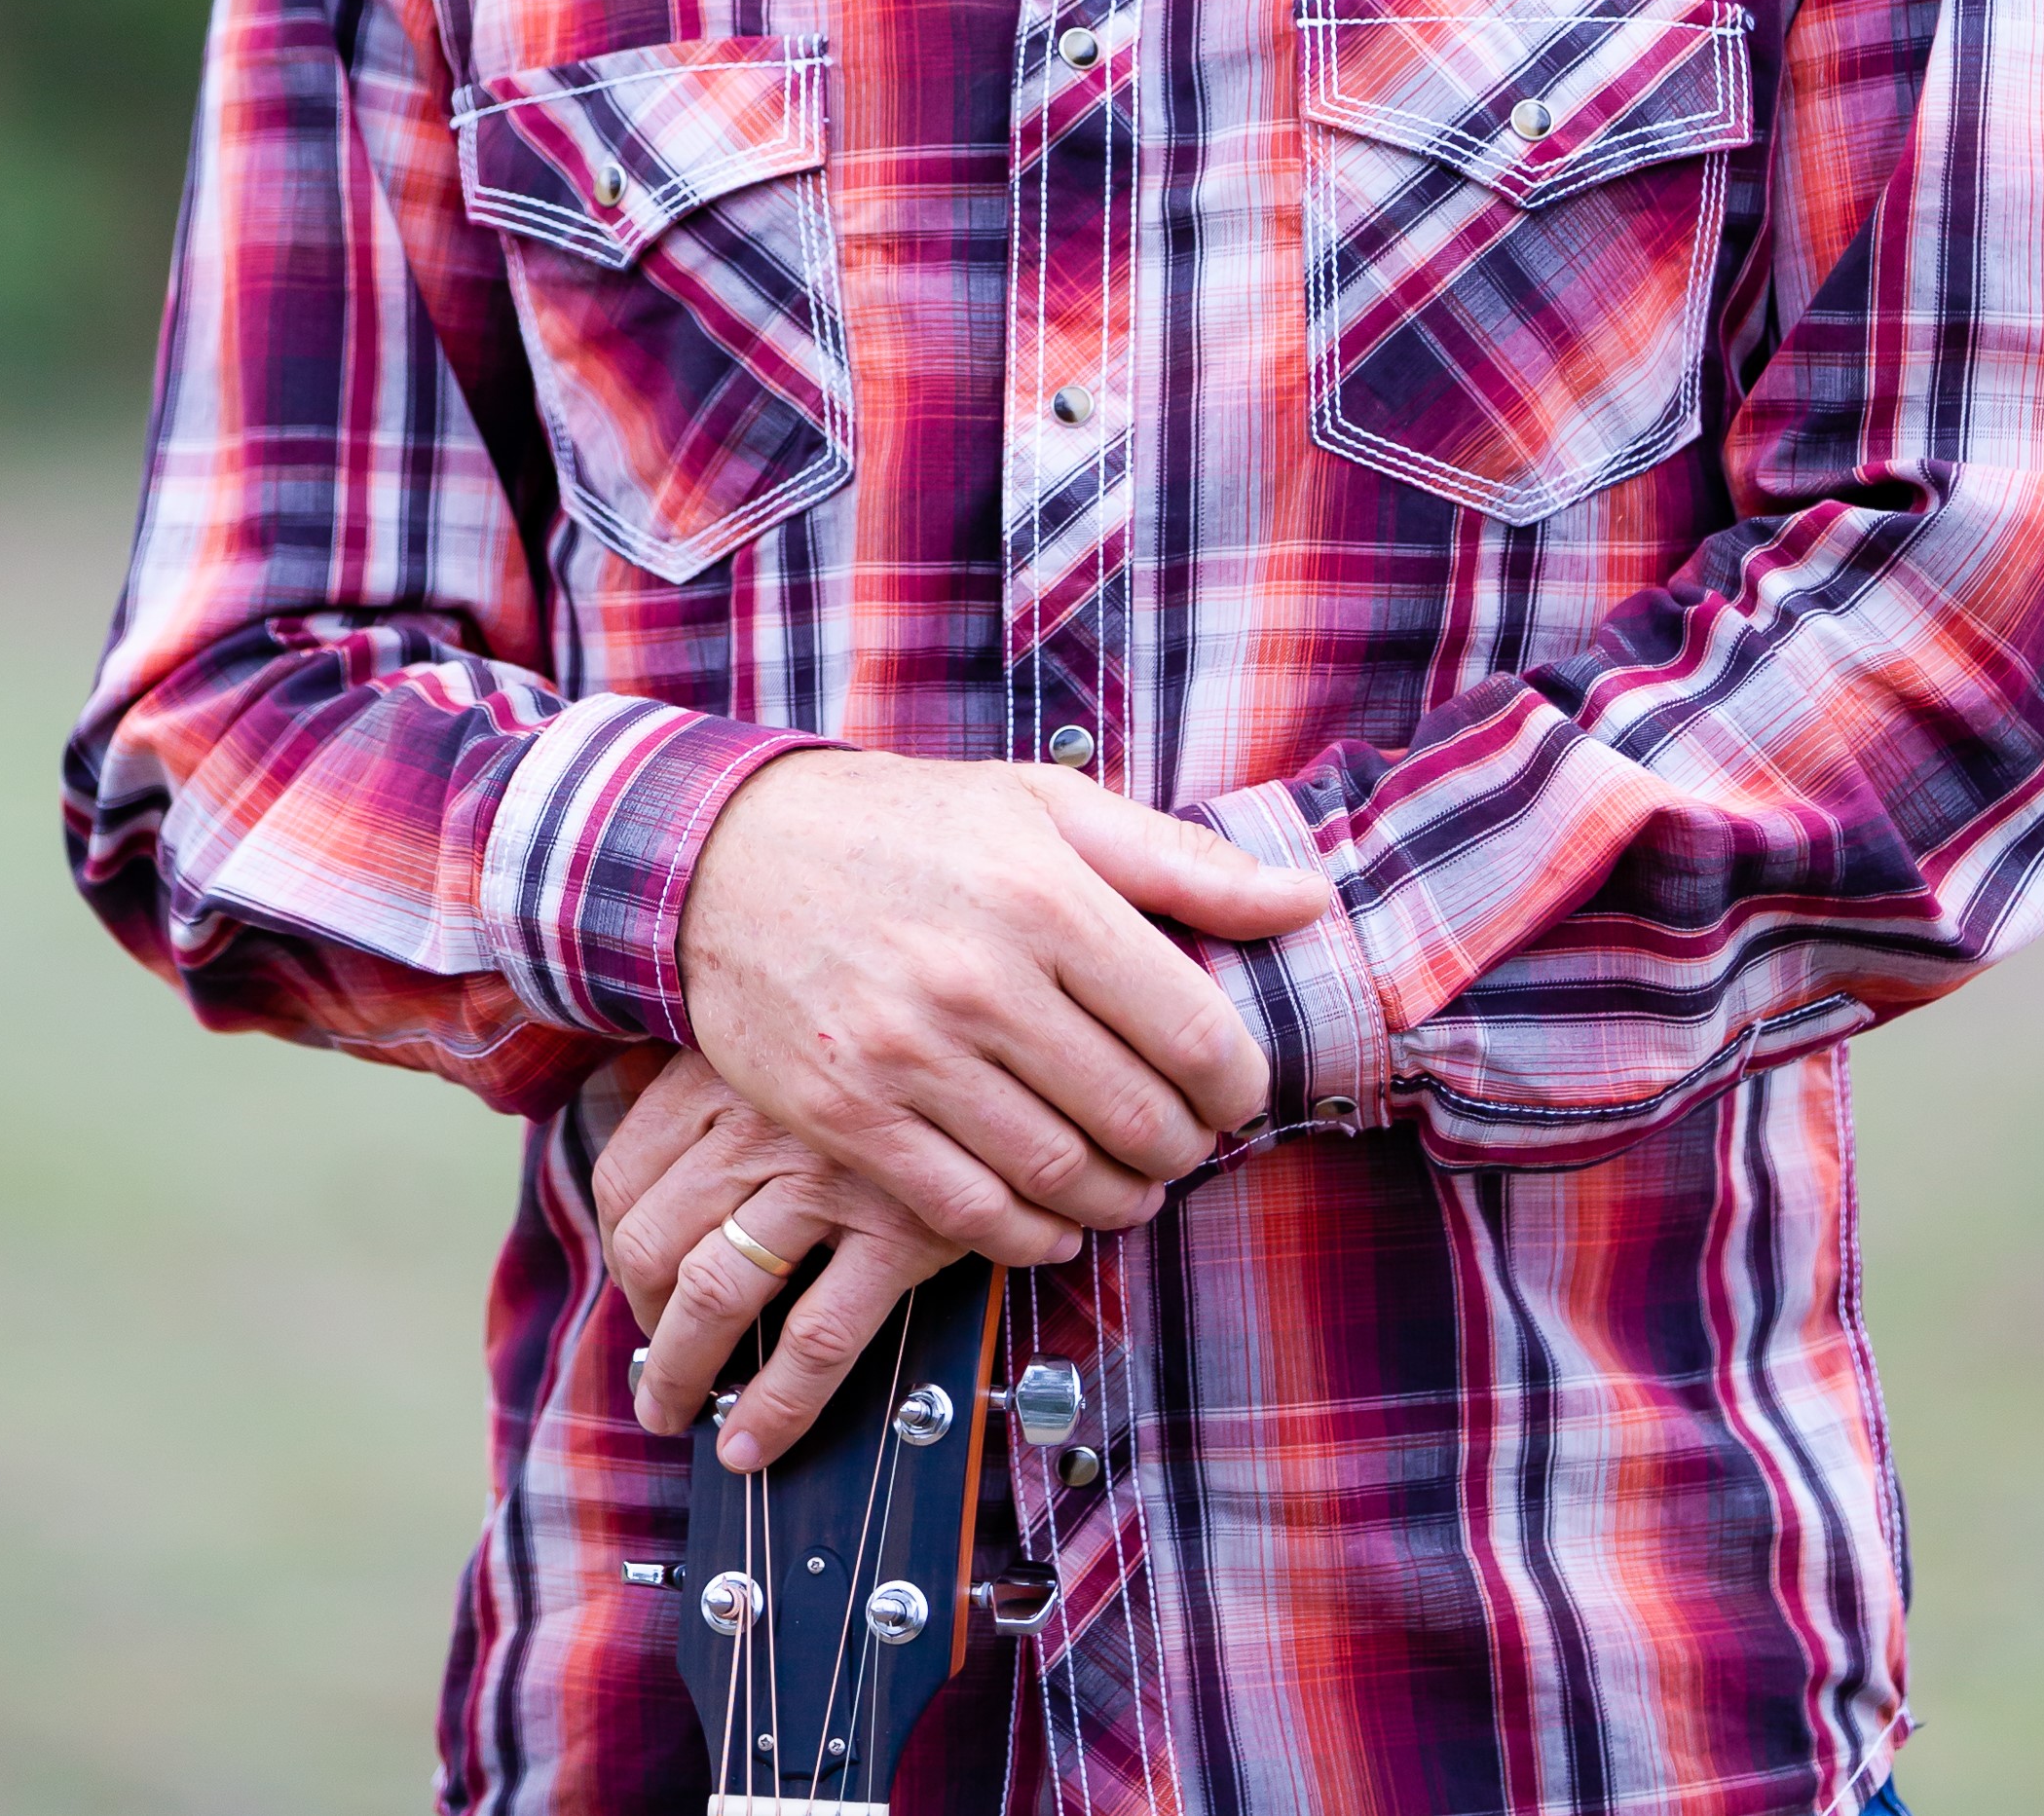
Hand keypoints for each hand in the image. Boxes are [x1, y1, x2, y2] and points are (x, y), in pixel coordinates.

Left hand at [595, 1049, 1078, 1470]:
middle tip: (655, 1362)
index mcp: (724, 1068)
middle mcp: (761, 1121)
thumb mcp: (791, 1018)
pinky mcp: (899, 1230)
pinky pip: (815, 1340)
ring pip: (715, 1297)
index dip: (619, 1247)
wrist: (1018, 1013)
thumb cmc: (888, 1019)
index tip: (638, 1284)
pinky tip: (753, 1442)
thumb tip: (648, 1128)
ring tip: (679, 1411)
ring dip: (681, 1372)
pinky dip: (774, 1406)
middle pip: (652, 1241)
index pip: (624, 1171)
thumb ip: (723, 1067)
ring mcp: (827, 1177)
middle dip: (643, 1322)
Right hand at [675, 751, 1329, 1264]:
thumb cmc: (914, 826)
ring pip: (1061, 1176)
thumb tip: (1311, 900)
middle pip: (1138, 1119)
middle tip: (1186, 1145)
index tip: (1236, 1091)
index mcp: (1049, 896)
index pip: (1197, 1034)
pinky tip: (1057, 1217)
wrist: (732, 856)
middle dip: (1186, 1150)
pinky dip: (1034, 1234)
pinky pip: (969, 1213)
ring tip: (1133, 1185)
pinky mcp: (847, 1116)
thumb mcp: (1050, 808)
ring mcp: (908, 1055)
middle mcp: (981, 979)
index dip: (1240, 1086)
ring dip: (1121, 1202)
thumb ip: (1186, 863)